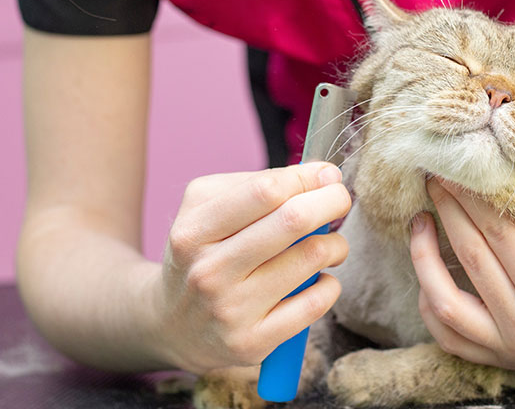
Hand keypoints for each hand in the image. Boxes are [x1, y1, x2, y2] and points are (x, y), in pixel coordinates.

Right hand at [151, 162, 350, 373]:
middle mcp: (209, 271)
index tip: (327, 174)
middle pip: (293, 220)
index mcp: (194, 231)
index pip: (265, 191)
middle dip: (332, 201)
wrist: (170, 325)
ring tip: (330, 244)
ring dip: (335, 244)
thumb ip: (255, 186)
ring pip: (311, 258)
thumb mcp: (204, 209)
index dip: (306, 177)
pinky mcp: (252, 343)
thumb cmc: (202, 254)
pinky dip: (330, 284)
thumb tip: (318, 175)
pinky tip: (320, 279)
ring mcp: (231, 310)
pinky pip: (315, 303)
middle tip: (341, 198)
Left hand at [410, 177, 514, 380]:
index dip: (472, 196)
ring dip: (423, 259)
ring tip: (419, 223)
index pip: (499, 233)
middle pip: (470, 258)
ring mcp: (510, 349)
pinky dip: (431, 304)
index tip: (455, 167)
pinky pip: (449, 337)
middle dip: (447, 211)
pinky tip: (428, 272)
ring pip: (444, 304)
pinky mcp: (502, 360)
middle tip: (434, 179)